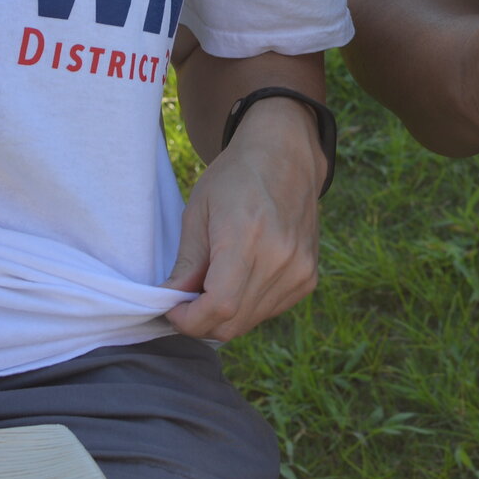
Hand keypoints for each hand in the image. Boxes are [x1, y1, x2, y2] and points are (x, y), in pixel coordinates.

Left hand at [162, 96, 324, 341]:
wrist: (286, 156)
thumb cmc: (235, 177)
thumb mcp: (198, 211)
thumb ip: (186, 262)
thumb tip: (169, 301)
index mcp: (247, 237)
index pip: (219, 306)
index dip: (189, 320)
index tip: (172, 310)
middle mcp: (280, 259)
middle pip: (233, 321)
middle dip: (201, 322)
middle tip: (184, 302)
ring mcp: (299, 271)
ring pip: (250, 321)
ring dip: (223, 316)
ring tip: (210, 286)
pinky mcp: (309, 278)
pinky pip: (268, 311)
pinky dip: (246, 307)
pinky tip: (237, 280)